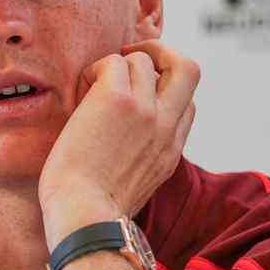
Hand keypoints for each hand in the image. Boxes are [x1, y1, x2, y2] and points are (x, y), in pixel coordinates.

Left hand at [38, 40, 198, 247]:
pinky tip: (80, 92)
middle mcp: (165, 126)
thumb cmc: (91, 209)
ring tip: (89, 90)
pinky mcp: (118, 99)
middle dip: (161, 53)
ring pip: (141, 60)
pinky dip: (95, 70)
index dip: (164, 91)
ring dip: (114, 66)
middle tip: (130, 59)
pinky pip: (114, 61)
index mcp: (170, 150)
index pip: (188, 104)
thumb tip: (120, 148)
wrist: (84, 216)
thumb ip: (141, 160)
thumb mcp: (135, 187)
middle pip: (188, 68)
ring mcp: (145, 111)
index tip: (136, 96)